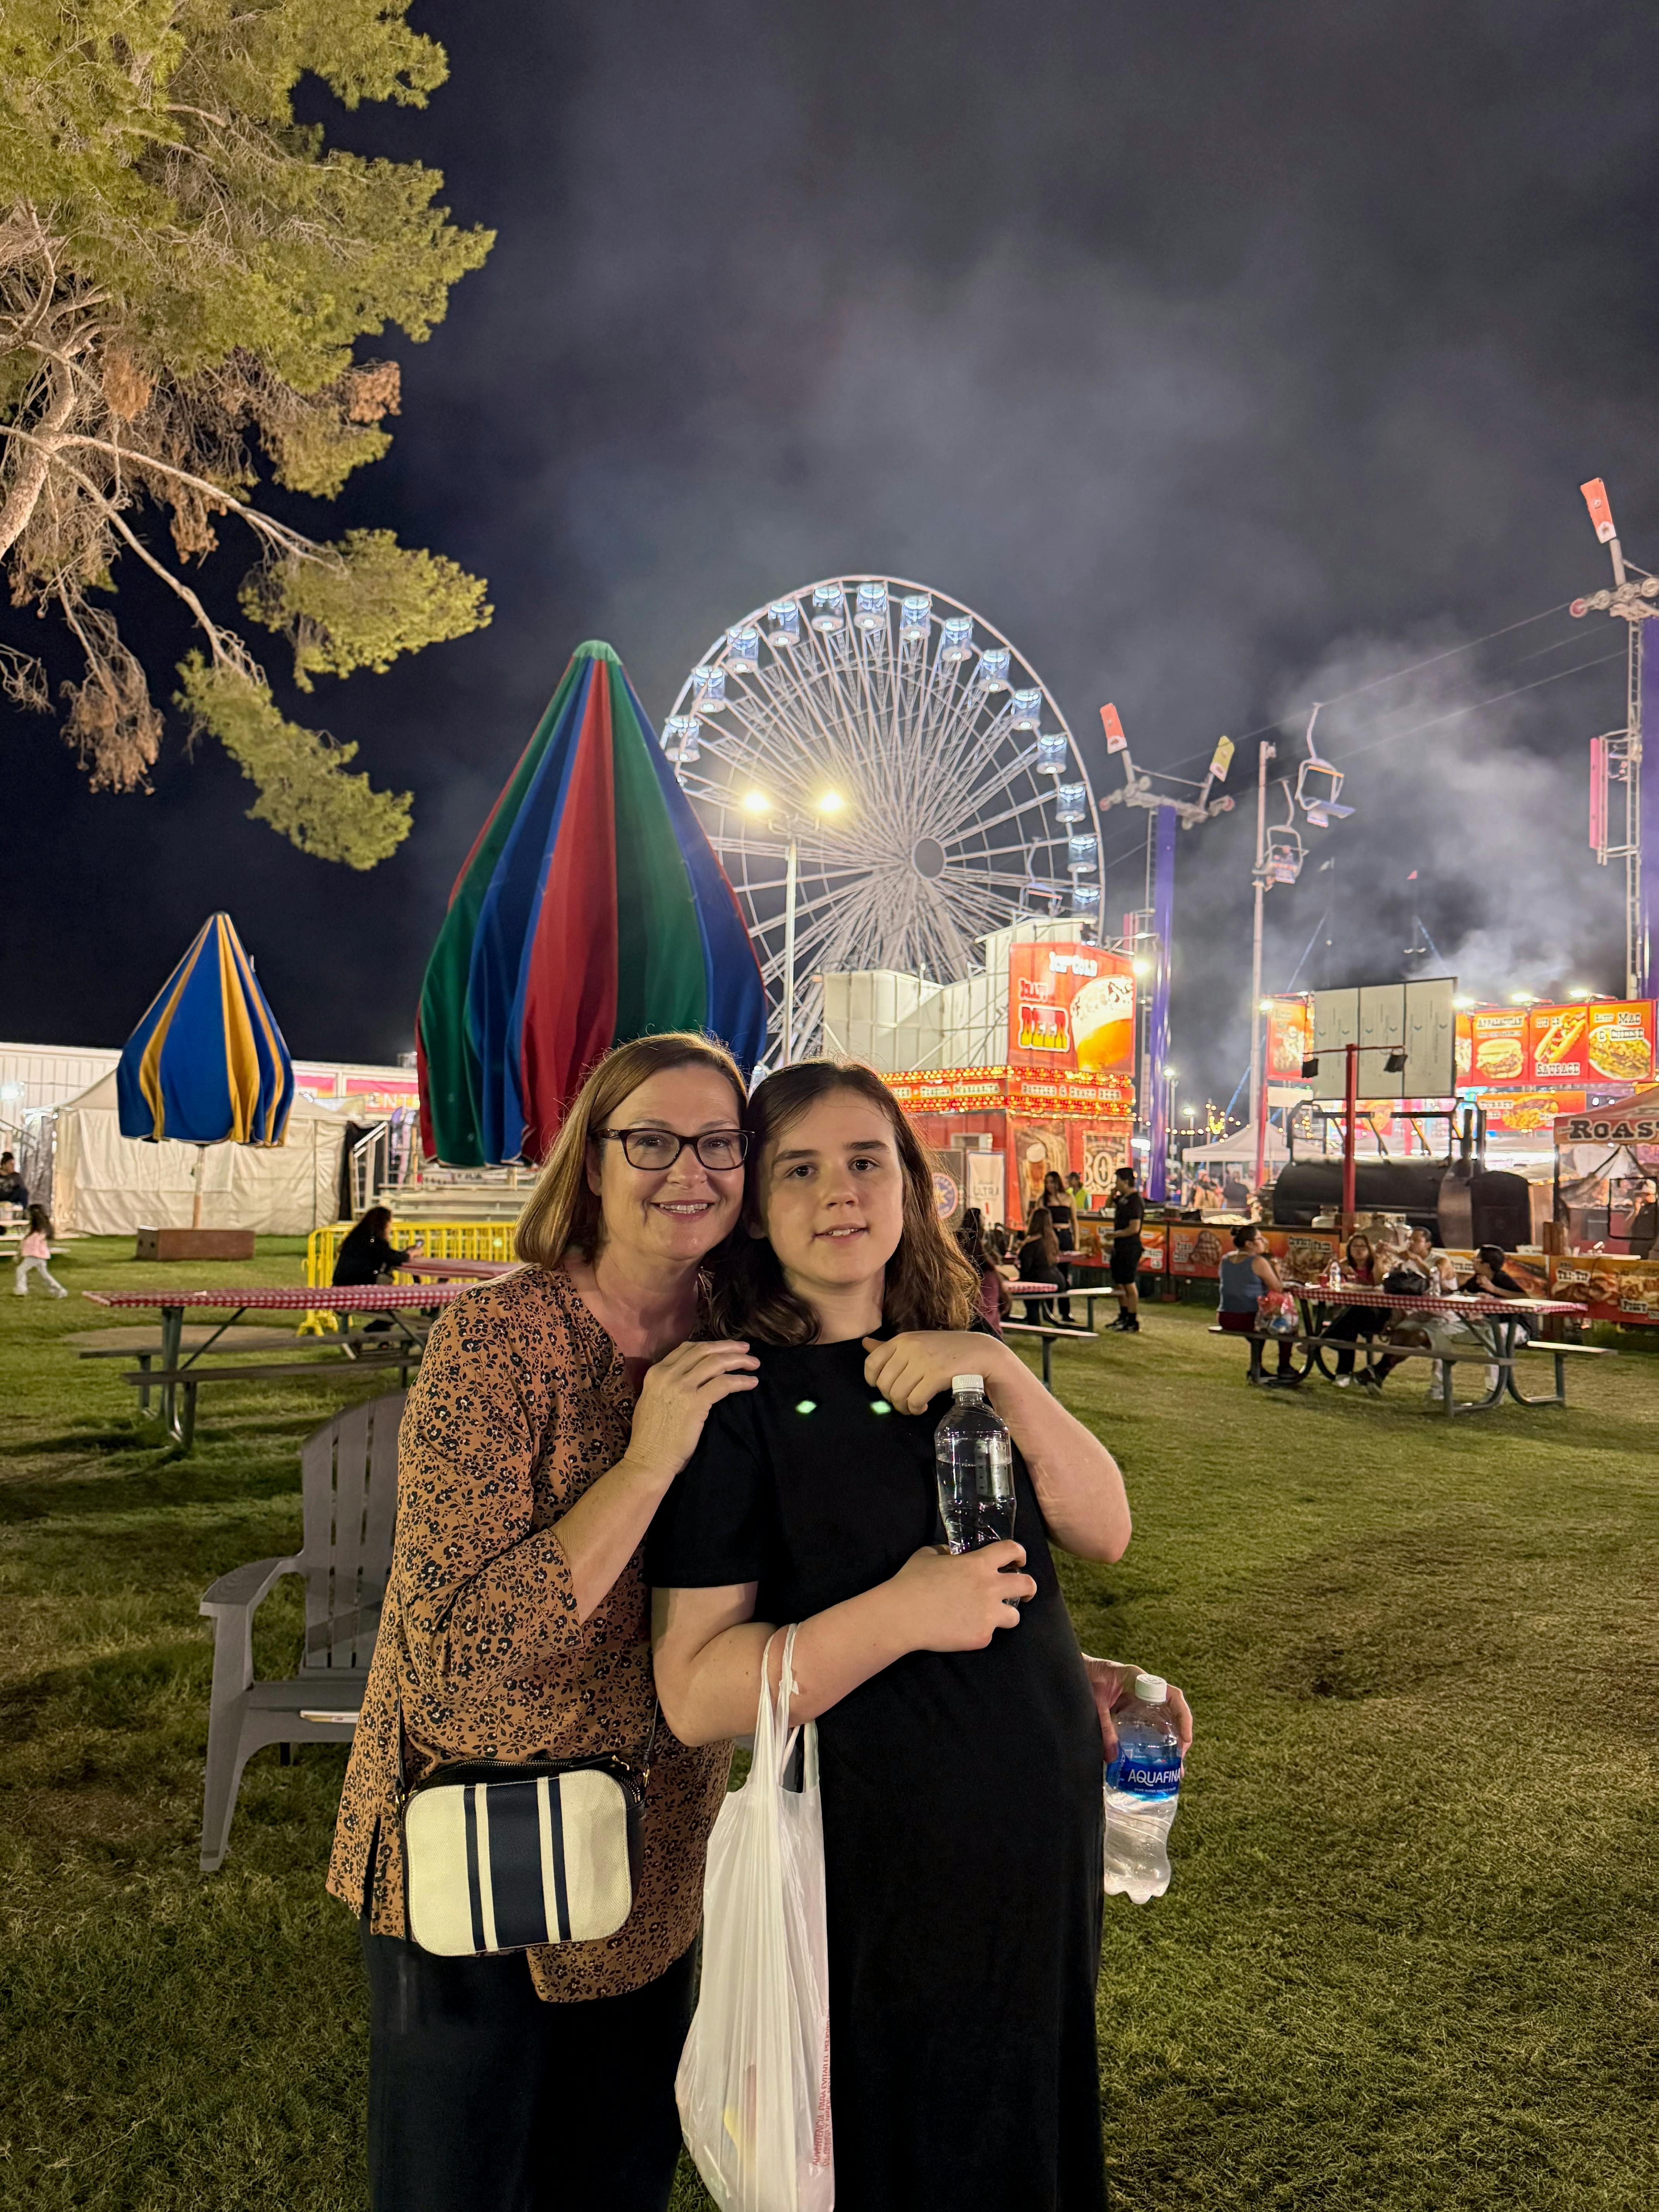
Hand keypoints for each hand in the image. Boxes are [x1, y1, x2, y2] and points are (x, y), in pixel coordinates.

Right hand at [624, 1339, 758, 1483]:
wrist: (648, 1459)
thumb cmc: (650, 1436)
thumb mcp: (652, 1399)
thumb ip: (667, 1384)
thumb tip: (689, 1377)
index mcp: (656, 1372)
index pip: (688, 1348)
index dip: (711, 1345)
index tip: (727, 1347)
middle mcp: (668, 1374)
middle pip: (704, 1350)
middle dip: (729, 1347)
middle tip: (746, 1349)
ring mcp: (681, 1387)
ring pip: (716, 1362)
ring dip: (739, 1360)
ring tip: (754, 1364)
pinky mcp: (695, 1402)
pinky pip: (724, 1384)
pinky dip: (741, 1381)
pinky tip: (751, 1383)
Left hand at [862, 1331, 1014, 1415]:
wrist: (979, 1351)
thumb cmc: (945, 1349)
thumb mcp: (916, 1343)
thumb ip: (888, 1347)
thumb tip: (864, 1343)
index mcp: (901, 1340)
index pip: (871, 1364)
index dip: (874, 1382)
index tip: (886, 1388)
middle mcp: (909, 1348)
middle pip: (884, 1385)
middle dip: (892, 1399)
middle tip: (905, 1400)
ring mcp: (923, 1361)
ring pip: (898, 1395)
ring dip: (904, 1407)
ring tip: (914, 1405)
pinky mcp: (937, 1375)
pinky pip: (915, 1400)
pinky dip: (916, 1409)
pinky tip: (924, 1406)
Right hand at [886, 1542, 1034, 1650]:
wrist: (903, 1615)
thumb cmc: (911, 1582)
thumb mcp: (927, 1556)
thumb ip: (944, 1552)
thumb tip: (950, 1554)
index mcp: (978, 1564)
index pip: (1012, 1550)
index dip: (1019, 1553)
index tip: (1018, 1560)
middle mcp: (989, 1588)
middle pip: (1027, 1584)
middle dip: (1029, 1587)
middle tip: (1023, 1591)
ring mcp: (988, 1614)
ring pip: (1014, 1616)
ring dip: (1006, 1614)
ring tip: (992, 1615)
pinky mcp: (981, 1637)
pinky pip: (989, 1634)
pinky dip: (980, 1632)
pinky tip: (964, 1630)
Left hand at [1082, 1656, 1193, 1760]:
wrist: (1070, 1671)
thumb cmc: (1083, 1677)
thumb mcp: (1093, 1701)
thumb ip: (1103, 1726)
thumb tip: (1113, 1757)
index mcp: (1138, 1680)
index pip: (1171, 1695)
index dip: (1182, 1716)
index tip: (1184, 1738)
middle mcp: (1143, 1690)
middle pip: (1171, 1711)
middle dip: (1179, 1736)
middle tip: (1179, 1760)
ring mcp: (1138, 1701)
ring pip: (1162, 1721)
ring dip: (1168, 1742)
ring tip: (1171, 1768)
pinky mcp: (1130, 1710)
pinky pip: (1147, 1726)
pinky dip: (1152, 1742)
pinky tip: (1152, 1760)